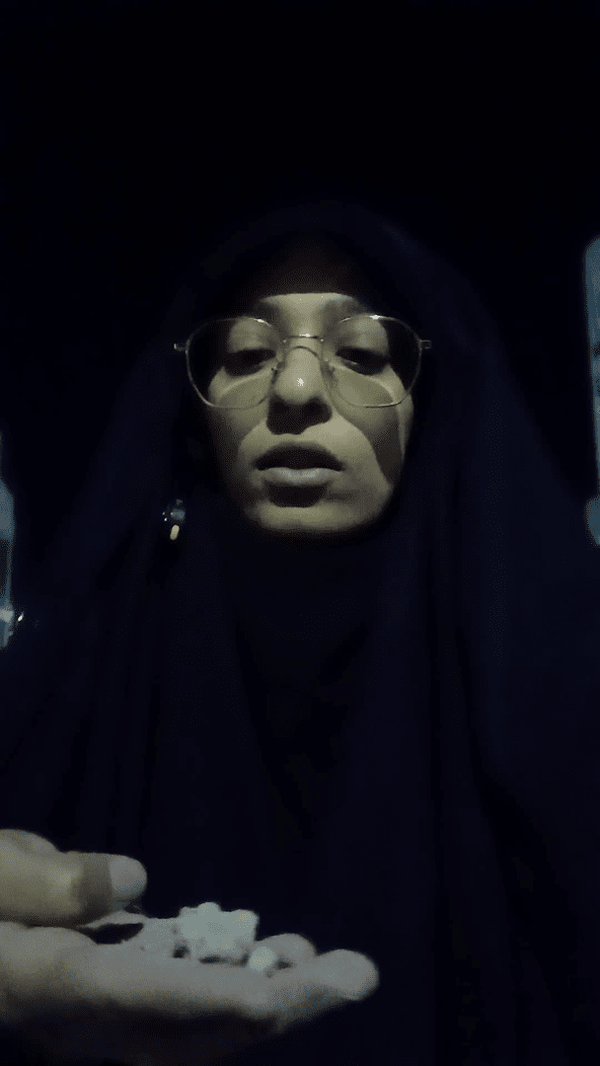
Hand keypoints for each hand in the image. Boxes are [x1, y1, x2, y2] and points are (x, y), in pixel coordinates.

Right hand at [0, 830, 379, 1064]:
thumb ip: (48, 883)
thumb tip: (135, 882)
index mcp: (54, 988)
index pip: (159, 1004)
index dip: (237, 1001)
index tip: (301, 991)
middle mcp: (86, 1016)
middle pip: (196, 1029)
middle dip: (280, 1007)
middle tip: (357, 974)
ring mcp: (98, 1009)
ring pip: (194, 1019)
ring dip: (265, 994)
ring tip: (330, 962)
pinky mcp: (103, 989)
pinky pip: (176, 992)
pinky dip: (227, 977)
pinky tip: (262, 950)